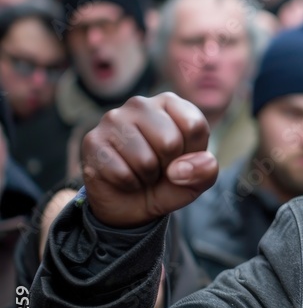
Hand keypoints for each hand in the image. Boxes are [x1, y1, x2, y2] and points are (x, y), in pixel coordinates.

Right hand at [80, 93, 217, 227]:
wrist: (131, 203)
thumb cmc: (167, 182)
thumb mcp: (197, 180)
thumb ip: (205, 171)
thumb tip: (181, 168)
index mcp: (170, 104)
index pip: (195, 126)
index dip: (192, 155)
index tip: (181, 159)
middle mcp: (140, 104)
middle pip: (170, 142)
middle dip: (168, 166)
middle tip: (158, 167)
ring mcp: (113, 120)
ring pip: (145, 160)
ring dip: (148, 177)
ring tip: (142, 172)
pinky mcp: (92, 141)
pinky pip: (123, 173)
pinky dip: (129, 184)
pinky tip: (124, 177)